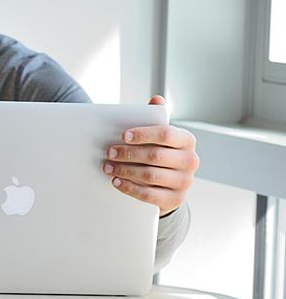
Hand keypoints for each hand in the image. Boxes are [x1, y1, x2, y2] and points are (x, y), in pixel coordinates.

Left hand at [103, 95, 197, 215]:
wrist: (170, 185)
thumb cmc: (161, 153)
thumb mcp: (160, 136)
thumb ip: (156, 118)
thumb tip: (156, 99)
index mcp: (187, 140)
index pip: (165, 134)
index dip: (143, 134)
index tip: (123, 135)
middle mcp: (190, 160)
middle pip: (155, 155)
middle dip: (128, 153)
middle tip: (109, 152)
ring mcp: (185, 181)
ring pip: (150, 175)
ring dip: (125, 171)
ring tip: (108, 167)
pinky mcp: (175, 199)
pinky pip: (149, 195)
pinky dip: (130, 188)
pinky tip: (116, 182)